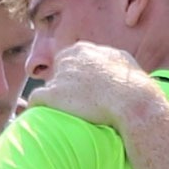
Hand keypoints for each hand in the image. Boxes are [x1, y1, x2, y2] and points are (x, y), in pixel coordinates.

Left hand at [28, 42, 166, 128]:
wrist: (132, 100)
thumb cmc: (132, 84)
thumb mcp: (123, 61)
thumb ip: (110, 58)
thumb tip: (110, 60)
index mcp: (83, 50)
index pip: (69, 60)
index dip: (75, 77)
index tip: (82, 91)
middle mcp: (68, 59)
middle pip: (57, 73)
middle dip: (64, 87)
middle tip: (76, 105)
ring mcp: (59, 76)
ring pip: (48, 88)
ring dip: (55, 101)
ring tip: (64, 115)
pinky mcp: (53, 94)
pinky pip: (36, 100)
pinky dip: (36, 109)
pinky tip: (41, 118)